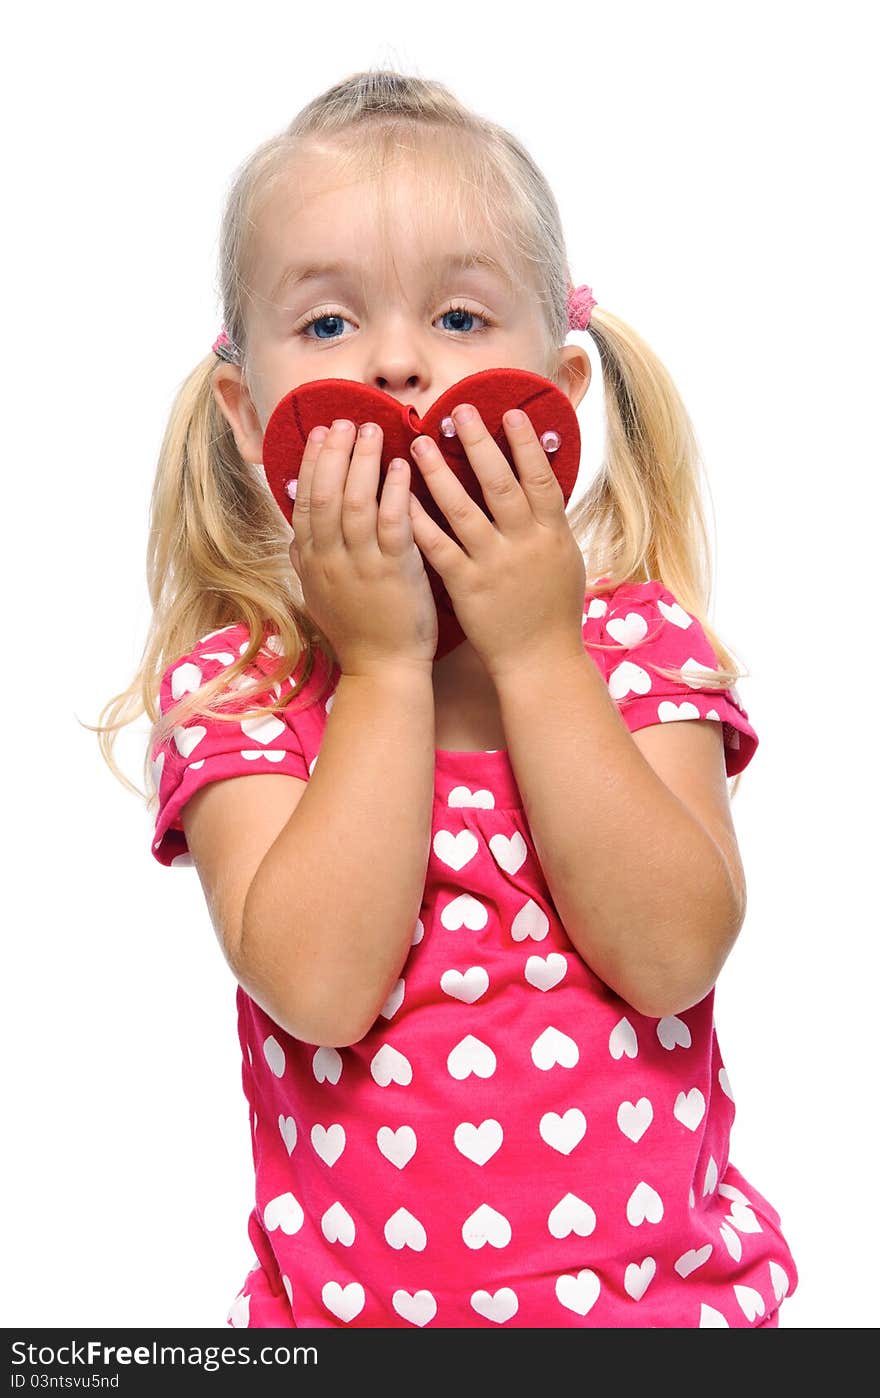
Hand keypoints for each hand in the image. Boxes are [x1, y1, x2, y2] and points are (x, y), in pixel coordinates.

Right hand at [289, 419, 437, 676]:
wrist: (383, 670)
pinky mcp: (395, 574)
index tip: (321, 433)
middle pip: (327, 495)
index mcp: (311, 562)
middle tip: (346, 420)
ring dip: (364, 463)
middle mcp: (330, 561)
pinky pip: (392, 525)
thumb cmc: (356, 632)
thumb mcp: (319, 596)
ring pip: (356, 504)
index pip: (306, 502)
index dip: (313, 464)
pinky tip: (403, 467)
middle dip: (336, 453)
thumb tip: (294, 534)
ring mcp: (362, 567)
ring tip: (373, 431)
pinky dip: (395, 493)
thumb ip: (306, 562)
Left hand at [407, 405, 585, 680]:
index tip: (508, 411)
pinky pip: (438, 547)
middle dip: (480, 444)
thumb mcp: (564, 559)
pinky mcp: (467, 586)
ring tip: (417, 443)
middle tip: (459, 410)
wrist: (540, 660)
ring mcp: (494, 564)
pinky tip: (400, 498)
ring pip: (463, 510)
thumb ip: (549, 522)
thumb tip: (541, 484)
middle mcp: (524, 543)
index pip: (540, 478)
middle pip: (501, 483)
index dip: (525, 444)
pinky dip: (419, 521)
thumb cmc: (553, 609)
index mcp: (552, 533)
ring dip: (439, 473)